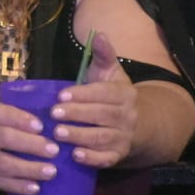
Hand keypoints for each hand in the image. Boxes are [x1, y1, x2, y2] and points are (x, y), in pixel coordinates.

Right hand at [0, 101, 60, 194]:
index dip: (20, 119)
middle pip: (4, 139)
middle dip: (31, 145)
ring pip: (3, 164)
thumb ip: (4, 118)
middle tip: (53, 150)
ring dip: (29, 169)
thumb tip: (46, 126)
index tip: (41, 126)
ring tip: (51, 171)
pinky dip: (18, 186)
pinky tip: (35, 187)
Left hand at [49, 33, 136, 168]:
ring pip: (102, 138)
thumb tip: (99, 35)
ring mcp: (124, 137)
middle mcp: (126, 116)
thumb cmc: (114, 95)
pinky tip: (75, 155)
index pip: (104, 93)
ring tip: (58, 134)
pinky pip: (107, 159)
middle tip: (53, 114)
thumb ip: (103, 55)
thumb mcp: (110, 72)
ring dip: (80, 136)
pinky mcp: (118, 155)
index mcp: (123, 94)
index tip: (61, 96)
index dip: (83, 95)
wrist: (141, 125)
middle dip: (77, 115)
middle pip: (102, 115)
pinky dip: (92, 159)